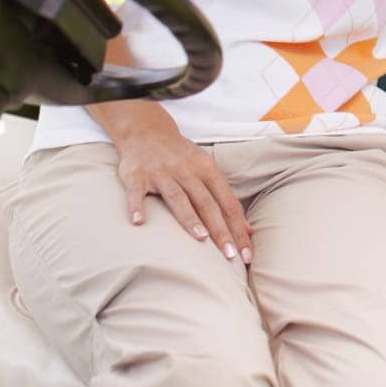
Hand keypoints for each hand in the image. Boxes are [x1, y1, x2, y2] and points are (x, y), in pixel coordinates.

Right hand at [115, 113, 253, 261]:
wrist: (147, 131)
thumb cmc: (182, 158)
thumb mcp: (207, 171)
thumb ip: (225, 199)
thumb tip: (249, 230)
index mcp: (207, 169)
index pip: (227, 202)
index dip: (237, 228)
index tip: (246, 254)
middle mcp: (186, 170)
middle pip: (207, 202)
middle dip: (220, 229)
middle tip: (230, 256)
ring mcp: (161, 172)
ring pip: (178, 197)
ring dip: (189, 217)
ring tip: (201, 238)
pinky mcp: (136, 175)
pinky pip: (136, 192)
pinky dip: (136, 206)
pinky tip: (138, 222)